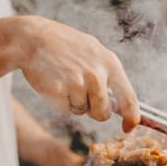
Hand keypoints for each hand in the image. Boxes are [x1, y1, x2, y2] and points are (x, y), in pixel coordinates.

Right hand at [18, 16, 139, 131]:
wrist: (34, 38)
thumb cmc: (65, 45)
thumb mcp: (94, 51)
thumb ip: (108, 73)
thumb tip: (121, 103)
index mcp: (110, 63)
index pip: (129, 98)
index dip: (132, 118)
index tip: (128, 127)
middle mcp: (96, 74)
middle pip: (103, 113)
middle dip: (93, 110)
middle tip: (81, 92)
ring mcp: (77, 82)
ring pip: (81, 111)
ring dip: (73, 102)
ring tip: (64, 79)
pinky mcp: (59, 91)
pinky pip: (64, 109)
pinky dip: (59, 101)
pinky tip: (54, 82)